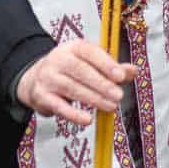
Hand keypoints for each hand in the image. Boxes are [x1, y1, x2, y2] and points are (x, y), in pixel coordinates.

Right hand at [15, 40, 135, 126]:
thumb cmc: (69, 70)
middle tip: (118, 95)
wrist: (35, 79)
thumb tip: (133, 70)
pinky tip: (87, 120)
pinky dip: (73, 114)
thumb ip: (112, 68)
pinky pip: (59, 106)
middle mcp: (58, 59)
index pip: (89, 52)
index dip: (106, 63)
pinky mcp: (42, 96)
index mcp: (73, 47)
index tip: (121, 76)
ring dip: (93, 99)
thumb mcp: (89, 63)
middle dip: (101, 84)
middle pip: (80, 70)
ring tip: (111, 107)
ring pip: (72, 88)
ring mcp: (48, 77)